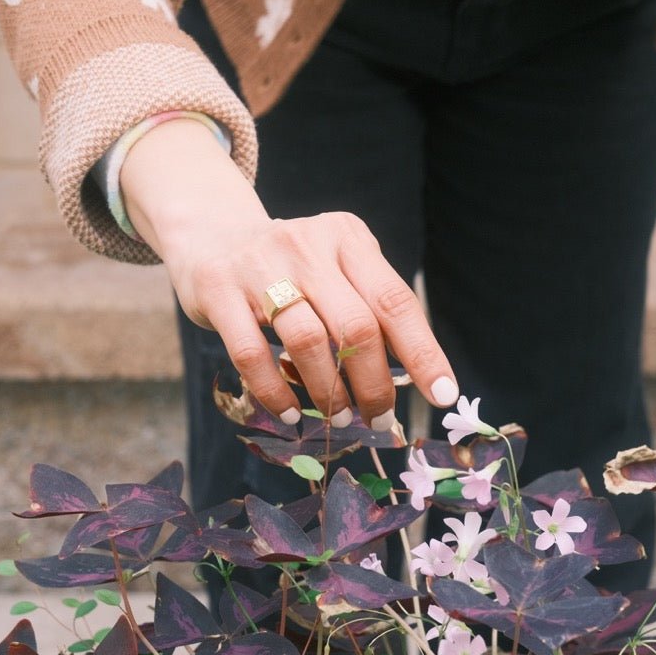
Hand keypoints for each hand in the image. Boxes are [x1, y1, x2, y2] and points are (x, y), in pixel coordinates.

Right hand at [120, 119, 458, 430]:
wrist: (212, 234)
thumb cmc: (291, 269)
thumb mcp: (336, 269)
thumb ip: (368, 309)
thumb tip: (411, 378)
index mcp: (348, 238)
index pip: (395, 300)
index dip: (423, 352)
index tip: (443, 395)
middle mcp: (307, 244)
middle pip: (356, 325)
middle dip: (374, 383)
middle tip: (380, 419)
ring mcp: (259, 264)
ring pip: (307, 340)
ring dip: (329, 391)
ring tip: (339, 418)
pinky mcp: (218, 289)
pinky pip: (251, 353)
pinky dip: (275, 392)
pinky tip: (290, 414)